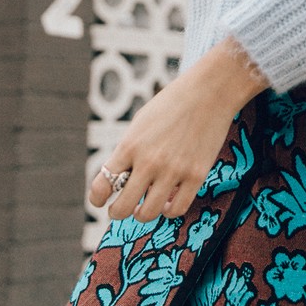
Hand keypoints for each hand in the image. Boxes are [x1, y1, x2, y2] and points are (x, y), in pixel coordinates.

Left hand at [89, 37, 267, 221]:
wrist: (209, 92)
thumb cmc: (172, 104)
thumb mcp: (141, 123)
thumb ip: (129, 151)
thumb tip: (120, 181)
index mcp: (130, 145)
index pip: (102, 184)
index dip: (96, 198)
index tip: (100, 200)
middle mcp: (149, 161)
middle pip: (122, 208)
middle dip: (117, 212)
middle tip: (120, 209)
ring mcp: (173, 170)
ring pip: (148, 214)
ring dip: (142, 214)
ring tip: (145, 206)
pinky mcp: (196, 176)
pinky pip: (177, 209)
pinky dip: (169, 210)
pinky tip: (168, 201)